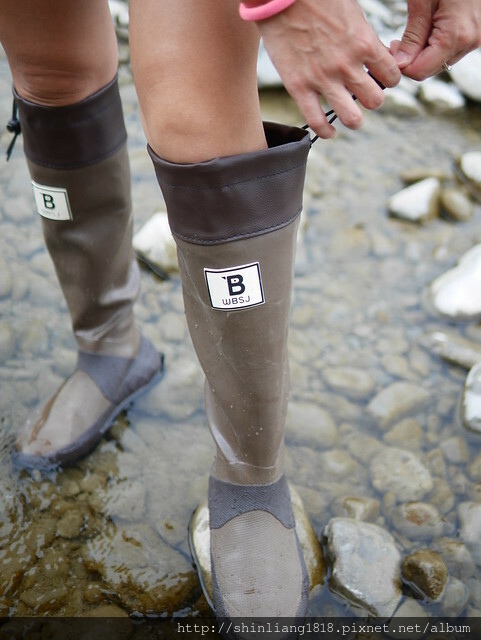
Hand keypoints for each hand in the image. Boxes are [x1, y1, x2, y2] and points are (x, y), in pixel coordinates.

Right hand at [256, 0, 400, 138]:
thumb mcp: (353, 12)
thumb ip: (365, 39)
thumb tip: (375, 58)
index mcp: (364, 43)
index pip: (392, 76)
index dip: (389, 78)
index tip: (380, 77)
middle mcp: (347, 65)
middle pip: (375, 101)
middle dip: (373, 99)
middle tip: (365, 95)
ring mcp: (322, 79)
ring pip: (352, 118)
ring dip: (355, 119)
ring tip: (352, 117)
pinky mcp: (299, 87)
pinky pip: (317, 121)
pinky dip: (326, 131)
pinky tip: (331, 132)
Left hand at [390, 0, 480, 79]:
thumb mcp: (423, 2)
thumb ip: (413, 36)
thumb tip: (399, 63)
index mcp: (456, 36)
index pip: (420, 71)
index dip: (401, 64)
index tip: (392, 48)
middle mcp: (470, 41)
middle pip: (431, 68)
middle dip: (412, 58)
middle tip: (398, 40)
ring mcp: (476, 38)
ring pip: (441, 60)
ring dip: (425, 51)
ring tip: (419, 27)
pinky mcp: (477, 33)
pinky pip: (452, 48)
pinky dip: (438, 43)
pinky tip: (431, 25)